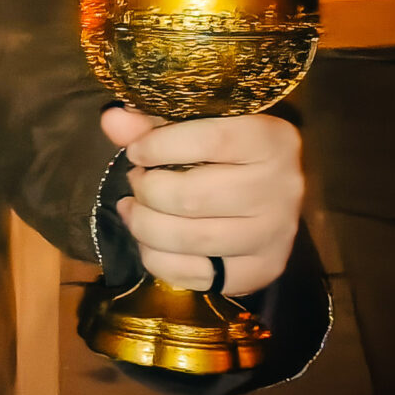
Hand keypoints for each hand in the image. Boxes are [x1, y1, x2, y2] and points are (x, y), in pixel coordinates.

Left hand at [103, 108, 301, 295]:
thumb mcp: (194, 125)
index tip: (136, 152)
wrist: (272, 190)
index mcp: (271, 140)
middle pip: (192, 197)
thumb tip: (112, 119)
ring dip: (145, 226)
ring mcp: (275, 234)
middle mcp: (282, 188)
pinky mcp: (263, 269)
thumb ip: (151, 121)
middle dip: (147, 191)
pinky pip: (196, 275)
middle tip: (136, 182)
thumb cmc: (225, 149)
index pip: (211, 140)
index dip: (159, 146)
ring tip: (134, 210)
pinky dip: (158, 260)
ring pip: (191, 239)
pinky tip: (150, 242)